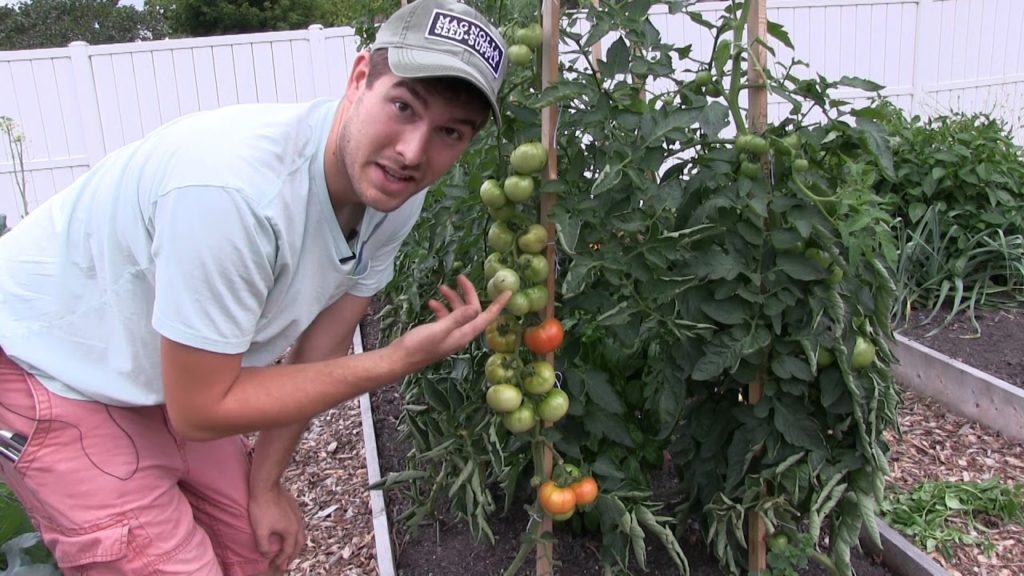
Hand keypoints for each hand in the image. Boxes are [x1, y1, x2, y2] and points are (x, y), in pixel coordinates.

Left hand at [248, 483, 305, 571]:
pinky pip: (298, 525)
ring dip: (295, 545)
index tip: (273, 566)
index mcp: (291, 531)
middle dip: (292, 555)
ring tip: (288, 550)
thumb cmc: (262, 508)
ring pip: (300, 534)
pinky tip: (288, 532)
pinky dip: (295, 534)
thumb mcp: (260, 530)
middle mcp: (298, 524)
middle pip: (299, 544)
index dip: (281, 560)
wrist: (266, 486)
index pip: (287, 551)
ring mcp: (298, 515)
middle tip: (286, 563)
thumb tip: (268, 554)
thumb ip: (264, 546)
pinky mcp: (295, 507)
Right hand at [395, 274, 510, 369]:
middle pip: (471, 311)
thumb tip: (476, 308)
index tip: (508, 292)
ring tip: (442, 287)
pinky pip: (445, 318)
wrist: (399, 359)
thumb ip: (458, 318)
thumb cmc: (419, 346)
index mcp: (464, 334)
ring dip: (452, 299)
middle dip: (468, 293)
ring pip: (457, 312)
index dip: (498, 305)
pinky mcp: (439, 334)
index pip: (486, 317)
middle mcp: (460, 334)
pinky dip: (441, 308)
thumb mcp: (439, 330)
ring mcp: (449, 335)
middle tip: (460, 277)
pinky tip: (432, 302)